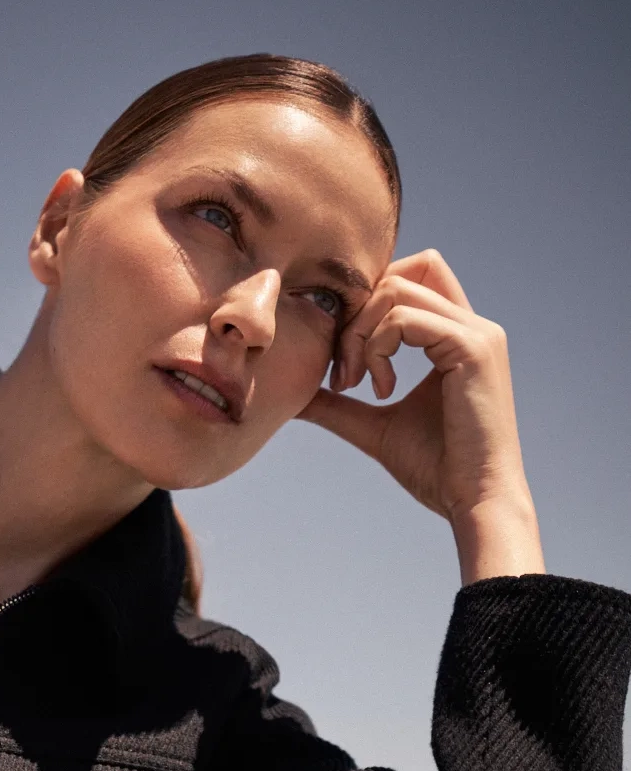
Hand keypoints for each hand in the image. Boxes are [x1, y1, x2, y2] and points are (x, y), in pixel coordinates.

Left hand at [298, 249, 543, 582]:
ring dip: (360, 333)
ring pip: (398, 288)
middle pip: (403, 269)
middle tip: (343, 371)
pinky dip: (378, 346)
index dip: (364, 307)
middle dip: (356, 313)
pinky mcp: (474, 347)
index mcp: (456, 336)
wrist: (473, 501)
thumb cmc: (434, 469)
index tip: (342, 362)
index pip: (408, 279)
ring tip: (356, 383)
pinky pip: (406, 316)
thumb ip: (338, 403)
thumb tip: (294, 393)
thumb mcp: (374, 426)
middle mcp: (473, 325)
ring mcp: (477, 332)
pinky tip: (380, 389)